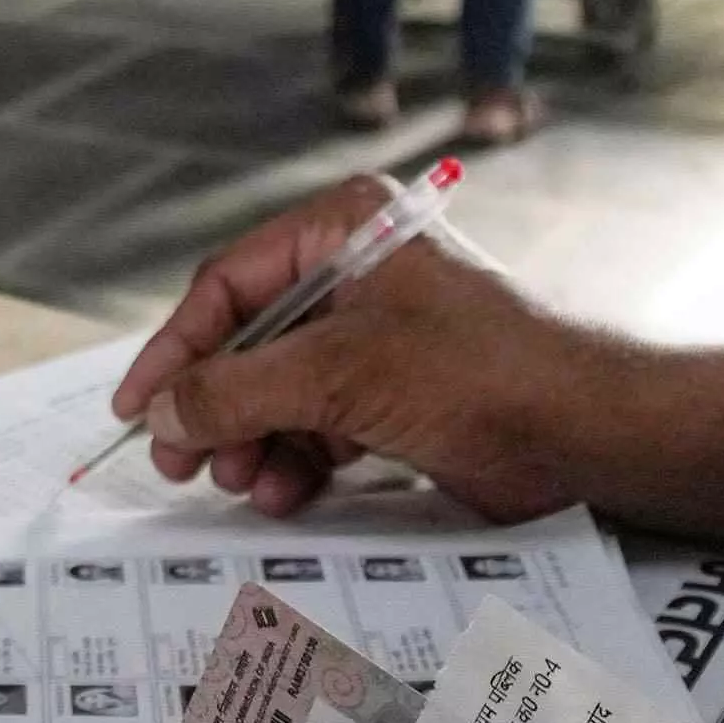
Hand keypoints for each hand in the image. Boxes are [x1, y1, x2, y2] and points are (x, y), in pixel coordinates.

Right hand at [110, 173, 602, 518]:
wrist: (586, 432)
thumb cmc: (484, 373)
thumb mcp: (341, 374)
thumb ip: (239, 391)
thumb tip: (163, 413)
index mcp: (344, 230)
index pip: (228, 284)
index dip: (176, 350)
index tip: (136, 409)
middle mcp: (357, 271)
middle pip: (248, 342)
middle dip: (217, 408)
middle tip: (181, 464)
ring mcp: (378, 335)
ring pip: (280, 391)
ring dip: (255, 443)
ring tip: (246, 484)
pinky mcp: (397, 393)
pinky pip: (320, 423)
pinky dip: (296, 460)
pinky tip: (287, 492)